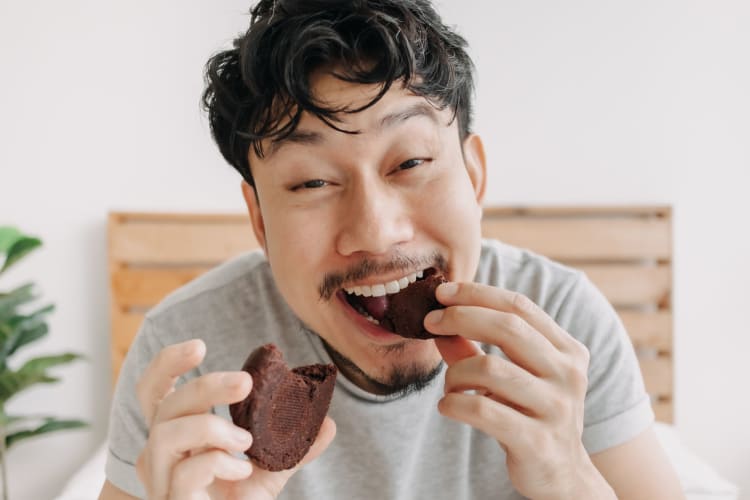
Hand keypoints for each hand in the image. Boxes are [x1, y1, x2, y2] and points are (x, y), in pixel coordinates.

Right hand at [135, 339, 335, 499]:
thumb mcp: (270, 469)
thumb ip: (294, 445)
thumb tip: (328, 423)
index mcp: (177, 435)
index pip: (152, 392)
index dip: (167, 364)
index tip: (200, 346)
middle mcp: (159, 454)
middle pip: (164, 405)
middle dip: (206, 385)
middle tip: (245, 381)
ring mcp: (161, 480)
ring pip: (166, 434)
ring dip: (211, 427)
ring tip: (247, 440)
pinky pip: (184, 472)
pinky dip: (218, 462)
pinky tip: (243, 469)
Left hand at [425, 283, 613, 499]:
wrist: (561, 476)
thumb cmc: (531, 416)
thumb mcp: (511, 377)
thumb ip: (475, 349)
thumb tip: (437, 321)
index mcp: (567, 350)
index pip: (519, 306)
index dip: (477, 293)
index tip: (443, 292)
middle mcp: (567, 374)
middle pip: (508, 327)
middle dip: (461, 317)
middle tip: (430, 322)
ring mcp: (556, 408)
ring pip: (490, 368)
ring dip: (455, 372)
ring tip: (449, 385)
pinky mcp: (537, 441)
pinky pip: (482, 410)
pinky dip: (454, 403)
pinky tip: (448, 407)